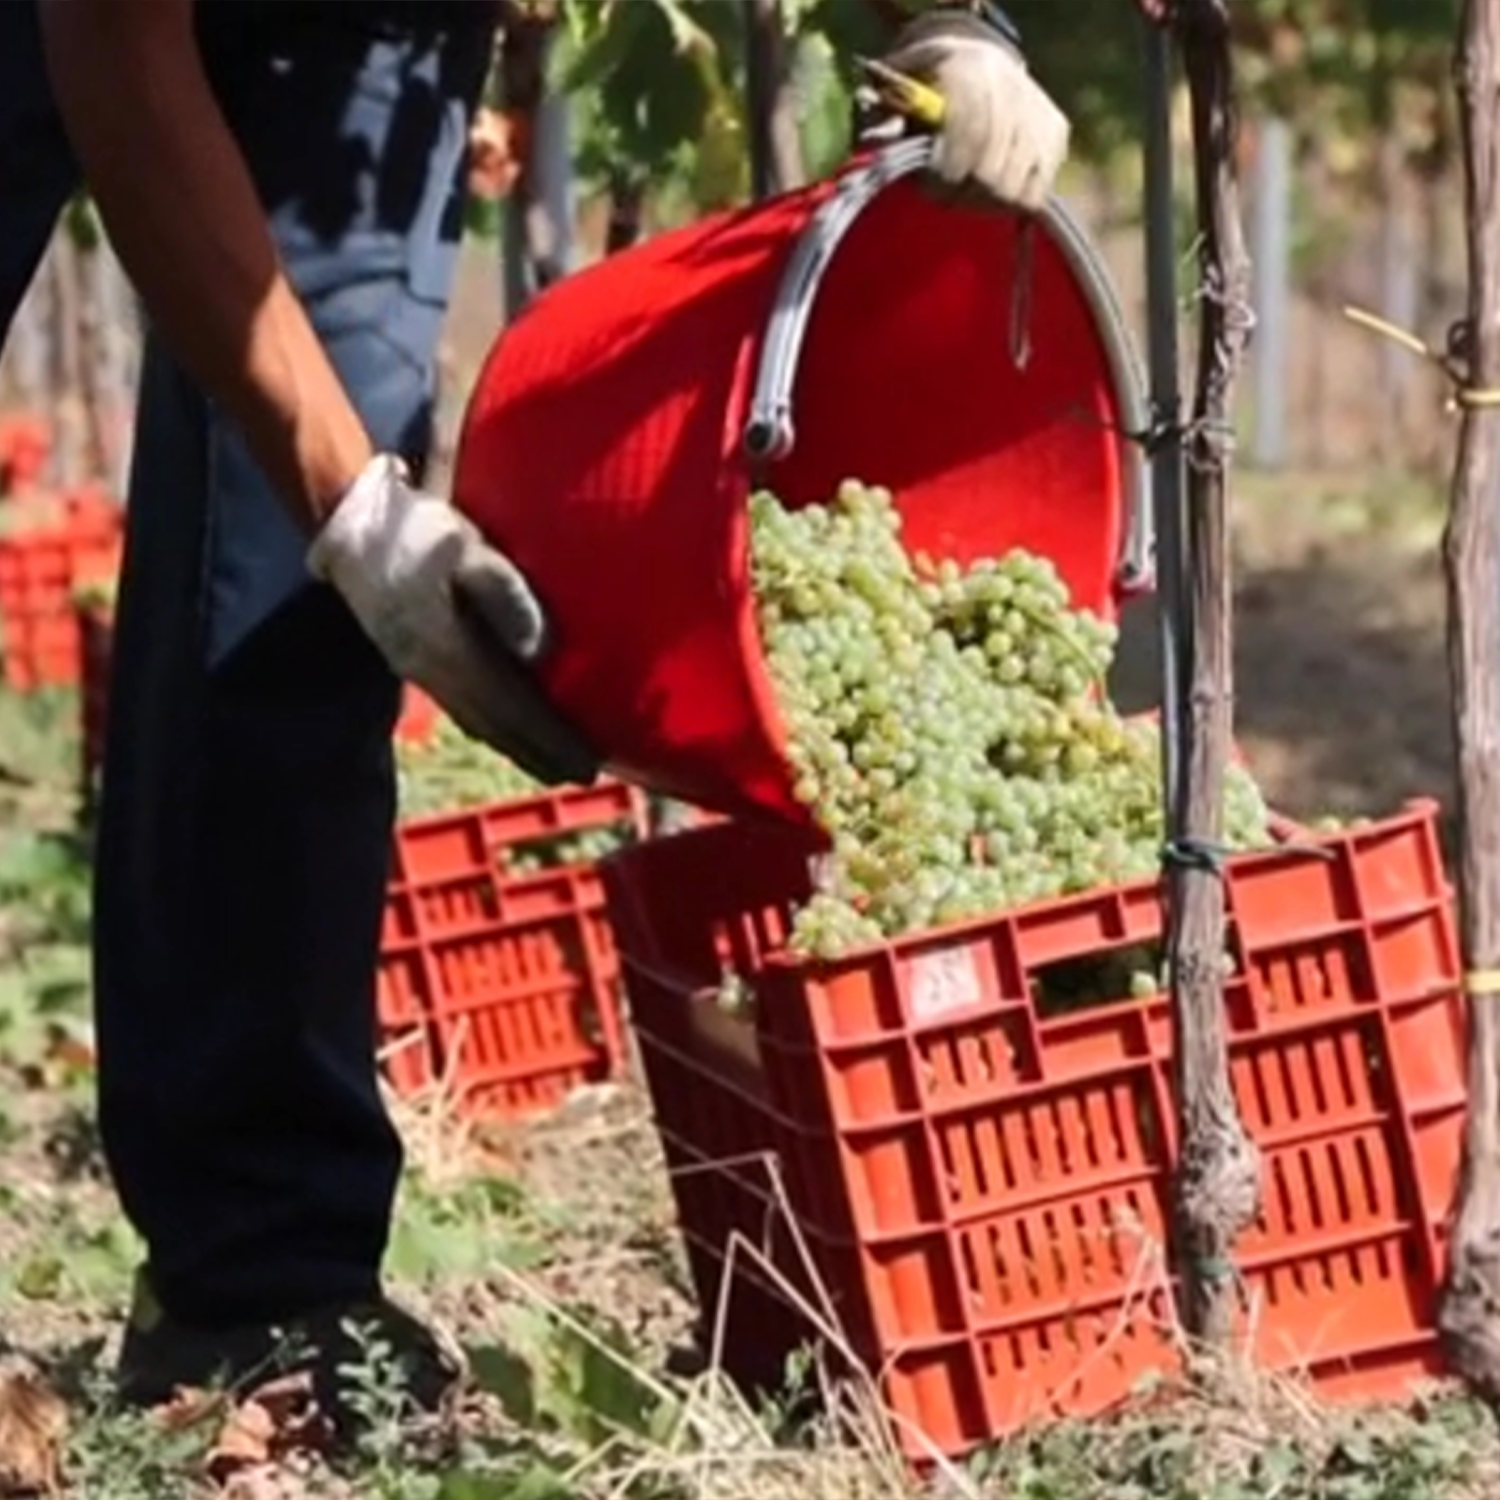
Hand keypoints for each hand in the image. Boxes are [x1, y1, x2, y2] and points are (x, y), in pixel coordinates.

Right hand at [307, 455, 599, 786]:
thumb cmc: (418, 531)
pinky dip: (492, 725)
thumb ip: (502, 590)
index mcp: (450, 648)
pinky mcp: (410, 660)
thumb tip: (541, 647)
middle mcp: (433, 671)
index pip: (512, 708)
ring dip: (516, 745)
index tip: (587, 764)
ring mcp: (418, 669)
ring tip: (551, 761)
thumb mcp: (465, 547)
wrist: (351, 524)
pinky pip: (460, 706)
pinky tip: (507, 726)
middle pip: (496, 727)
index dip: (551, 739)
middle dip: (540, 754)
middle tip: (582, 774)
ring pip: (477, 721)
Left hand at [880, 9, 1069, 210]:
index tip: (928, 186)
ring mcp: (1039, 113)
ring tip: (964, 188)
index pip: (968, 137)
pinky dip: (1008, 200)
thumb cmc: (925, 85)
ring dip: (982, 201)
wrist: (977, 58)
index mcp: (969, 70)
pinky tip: (989, 186)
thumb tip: (875, 143)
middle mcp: (1012, 87)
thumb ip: (883, 120)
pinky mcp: (1057, 134)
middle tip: (942, 193)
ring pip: (1012, 189)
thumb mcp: (895, 94)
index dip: (945, 174)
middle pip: (991, 173)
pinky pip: (1034, 193)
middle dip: (961, 193)